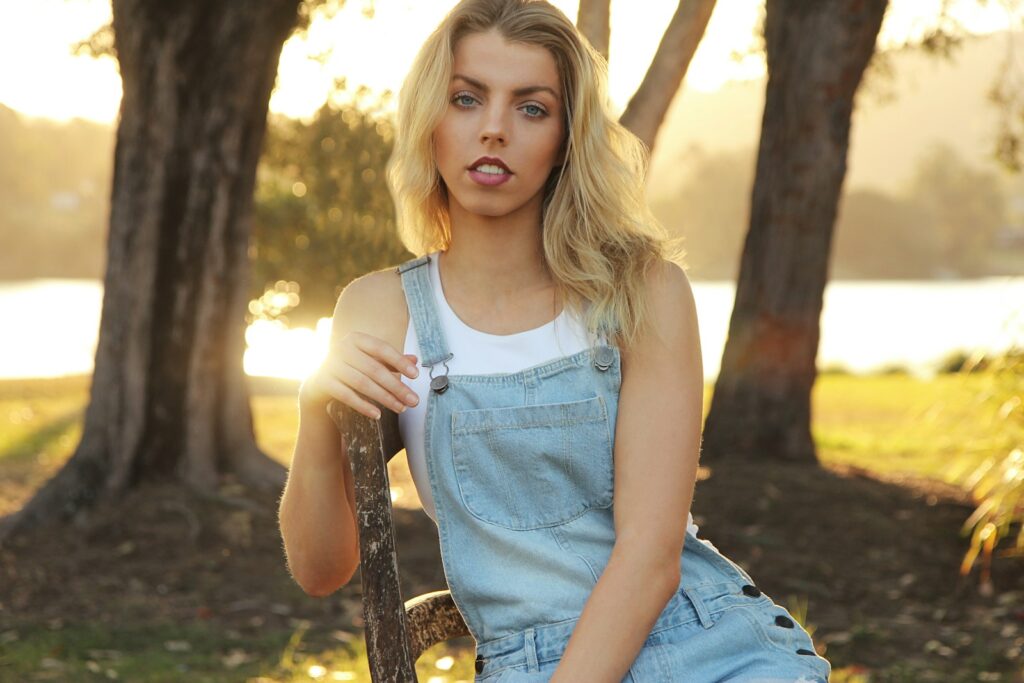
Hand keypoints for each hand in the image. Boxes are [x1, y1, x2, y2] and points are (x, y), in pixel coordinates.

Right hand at [299, 331, 419, 419]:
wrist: (319, 379)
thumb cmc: (351, 366)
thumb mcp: (370, 359)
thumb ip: (391, 360)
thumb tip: (415, 360)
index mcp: (356, 339)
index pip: (382, 348)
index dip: (400, 361)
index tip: (415, 375)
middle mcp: (342, 348)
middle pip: (374, 369)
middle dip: (396, 387)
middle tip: (413, 400)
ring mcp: (331, 365)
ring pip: (362, 383)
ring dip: (384, 398)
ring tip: (401, 408)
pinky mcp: (324, 382)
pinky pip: (346, 396)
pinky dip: (363, 406)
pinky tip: (378, 414)